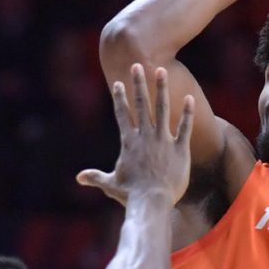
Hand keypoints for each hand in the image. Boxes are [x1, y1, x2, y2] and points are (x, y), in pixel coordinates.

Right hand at [77, 64, 193, 205]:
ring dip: (162, 89)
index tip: (118, 82)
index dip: (120, 98)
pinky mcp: (180, 149)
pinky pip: (185, 128)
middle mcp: (145, 137)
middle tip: (137, 66)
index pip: (122, 115)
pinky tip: (190, 98)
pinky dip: (187, 113)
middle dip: (139, 84)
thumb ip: (96, 177)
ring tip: (162, 71)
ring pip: (162, 109)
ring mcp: (163, 141)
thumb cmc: (130, 195)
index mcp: (128, 143)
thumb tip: (79, 178)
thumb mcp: (110, 184)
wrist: (151, 202)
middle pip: (141, 105)